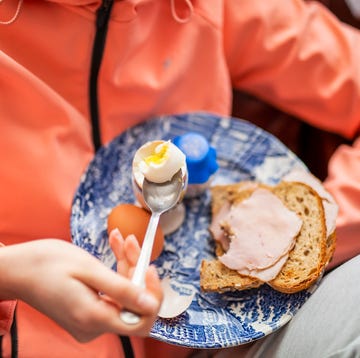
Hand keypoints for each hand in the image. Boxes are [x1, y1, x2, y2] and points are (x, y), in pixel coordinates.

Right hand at [0, 237, 161, 340]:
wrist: (18, 269)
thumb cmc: (46, 263)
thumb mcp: (87, 269)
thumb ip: (121, 289)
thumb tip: (150, 304)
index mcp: (94, 317)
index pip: (142, 320)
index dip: (152, 294)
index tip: (149, 266)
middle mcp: (94, 325)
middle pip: (134, 302)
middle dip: (137, 270)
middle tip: (130, 242)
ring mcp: (91, 320)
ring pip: (124, 294)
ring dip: (127, 265)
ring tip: (120, 239)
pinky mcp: (88, 311)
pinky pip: (113, 292)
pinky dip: (116, 270)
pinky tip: (114, 247)